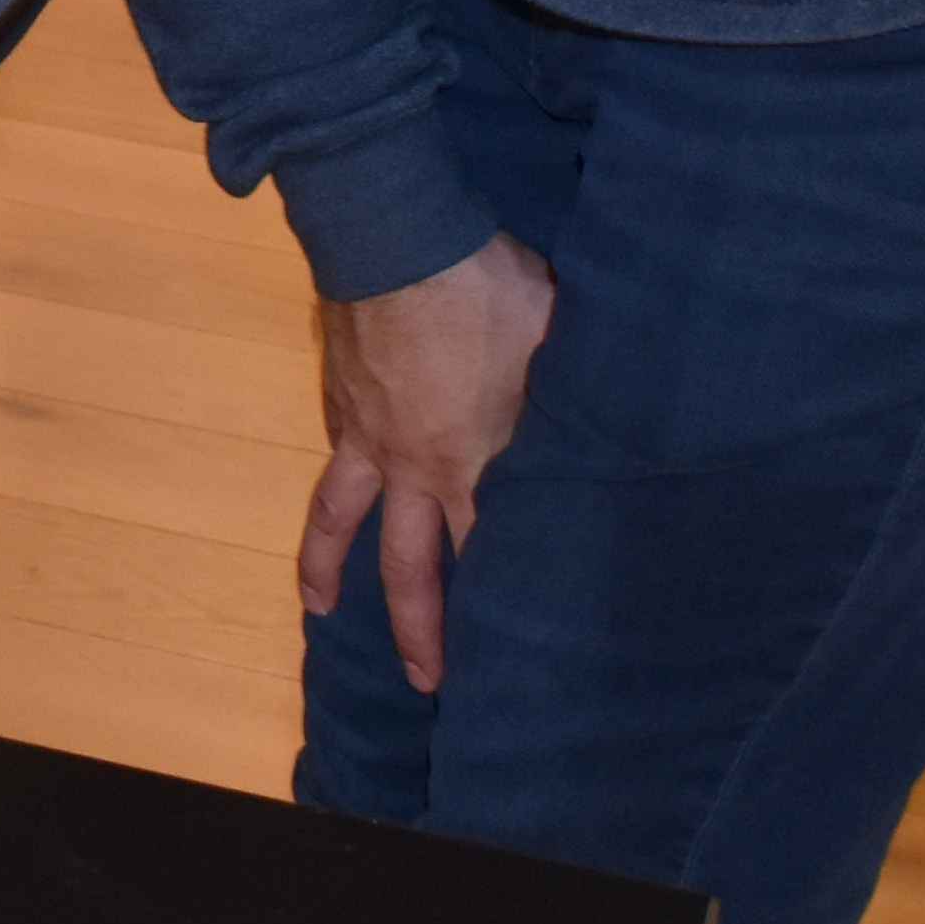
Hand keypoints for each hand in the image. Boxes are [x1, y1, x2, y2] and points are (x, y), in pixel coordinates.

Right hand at [302, 232, 554, 695]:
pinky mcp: (339, 404)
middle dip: (419, 629)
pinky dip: (336, 487)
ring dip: (326, 570)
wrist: (397, 243)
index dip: (496, 606)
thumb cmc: (488, 294)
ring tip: (321, 608)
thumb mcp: (555, 347)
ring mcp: (367, 438)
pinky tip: (340, 497)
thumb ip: (569, 401)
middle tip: (424, 680)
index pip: (486, 553)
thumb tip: (603, 427)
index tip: (509, 653)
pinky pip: (335, 461)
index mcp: (474, 463)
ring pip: (339, 521)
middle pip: (409, 567)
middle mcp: (415, 468)